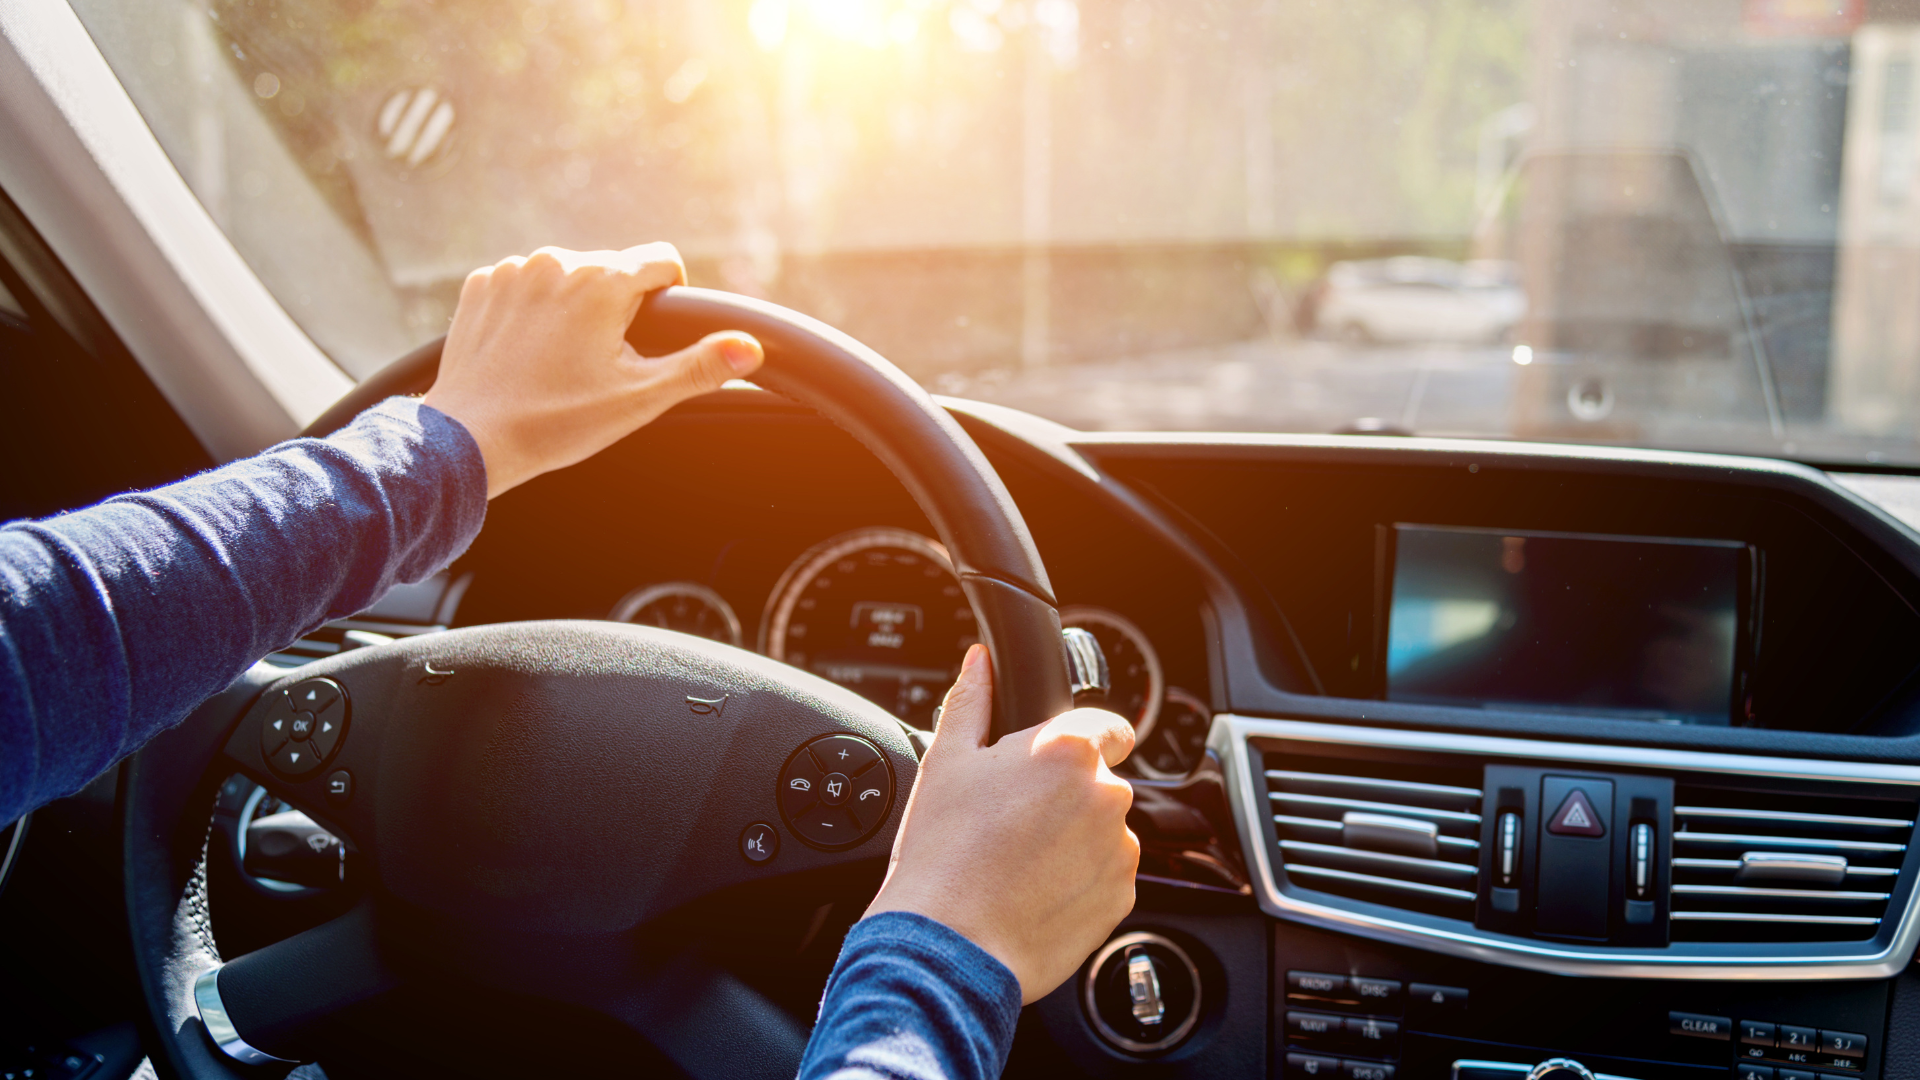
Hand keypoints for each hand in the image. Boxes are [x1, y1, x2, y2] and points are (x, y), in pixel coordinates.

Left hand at [422, 243, 763, 498]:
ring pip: (567, 276)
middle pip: (612, 270)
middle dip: (617, 309)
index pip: (662, 260)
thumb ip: (700, 367)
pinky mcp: (481, 285)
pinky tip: (527, 353)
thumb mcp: (639, 399)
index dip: (668, 299)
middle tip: (599, 365)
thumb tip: (750, 347)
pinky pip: (525, 285)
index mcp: (600, 279)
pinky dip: (532, 311)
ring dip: (574, 308)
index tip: (649, 338)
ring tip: (559, 362)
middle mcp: (554, 260)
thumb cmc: (556, 422)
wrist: (469, 440)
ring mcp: (512, 270)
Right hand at [864, 645, 1138, 1003]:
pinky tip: (1035, 890)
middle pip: (1099, 781)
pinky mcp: (1122, 897)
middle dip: (1065, 795)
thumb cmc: (943, 854)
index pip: (1108, 725)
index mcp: (1067, 750)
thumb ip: (972, 700)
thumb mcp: (946, 761)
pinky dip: (1080, 881)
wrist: (950, 945)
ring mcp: (1120, 849)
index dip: (1078, 741)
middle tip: (1013, 820)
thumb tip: (981, 661)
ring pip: (1104, 830)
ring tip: (1020, 861)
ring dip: (1075, 839)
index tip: (1050, 765)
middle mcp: (1106, 794)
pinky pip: (1107, 876)